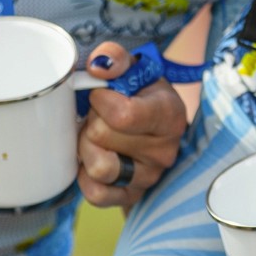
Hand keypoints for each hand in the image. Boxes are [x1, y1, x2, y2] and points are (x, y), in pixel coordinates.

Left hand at [77, 42, 185, 210]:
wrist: (149, 126)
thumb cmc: (138, 94)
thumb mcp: (132, 68)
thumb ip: (115, 58)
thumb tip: (98, 66)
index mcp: (169, 115)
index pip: (124, 115)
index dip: (101, 100)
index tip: (101, 94)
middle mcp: (164, 151)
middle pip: (102, 137)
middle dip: (91, 122)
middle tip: (99, 116)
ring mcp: (149, 177)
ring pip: (99, 168)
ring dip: (87, 149)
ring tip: (96, 138)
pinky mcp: (131, 197)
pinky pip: (96, 194)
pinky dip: (86, 177)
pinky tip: (94, 159)